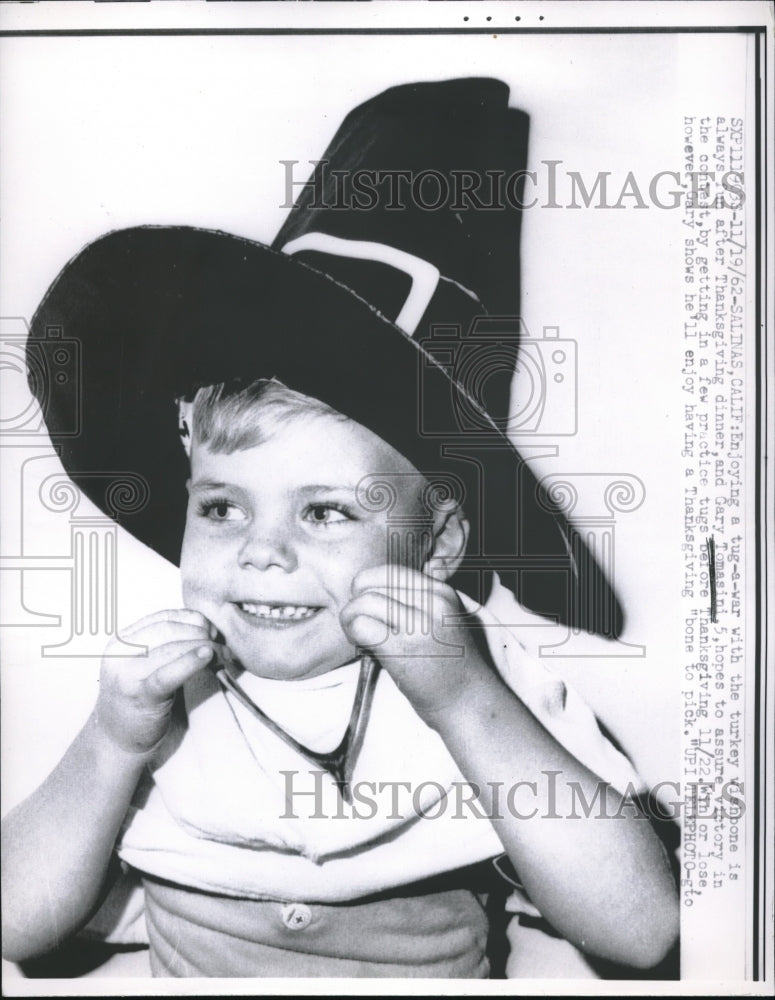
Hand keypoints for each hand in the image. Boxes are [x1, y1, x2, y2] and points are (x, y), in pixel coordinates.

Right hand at [96, 609, 217, 755]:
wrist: (117, 739)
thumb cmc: (140, 699)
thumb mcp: (147, 665)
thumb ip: (168, 644)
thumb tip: (209, 628)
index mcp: (122, 641)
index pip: (163, 617)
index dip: (193, 619)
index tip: (213, 630)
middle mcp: (119, 653)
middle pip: (169, 629)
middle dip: (202, 633)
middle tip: (223, 645)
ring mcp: (126, 675)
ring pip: (171, 648)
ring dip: (205, 648)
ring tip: (223, 656)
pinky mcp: (139, 696)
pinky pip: (167, 674)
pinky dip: (190, 662)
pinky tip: (207, 657)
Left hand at [340, 563, 492, 723]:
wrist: (468, 701)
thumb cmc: (449, 665)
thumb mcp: (441, 620)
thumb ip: (415, 601)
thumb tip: (369, 590)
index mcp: (441, 592)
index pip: (390, 571)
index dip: (370, 586)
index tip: (370, 608)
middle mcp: (432, 602)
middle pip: (372, 583)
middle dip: (356, 602)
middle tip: (360, 624)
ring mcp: (419, 624)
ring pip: (363, 602)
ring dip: (350, 618)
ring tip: (359, 636)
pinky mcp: (403, 648)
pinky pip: (361, 625)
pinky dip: (353, 633)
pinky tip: (362, 646)